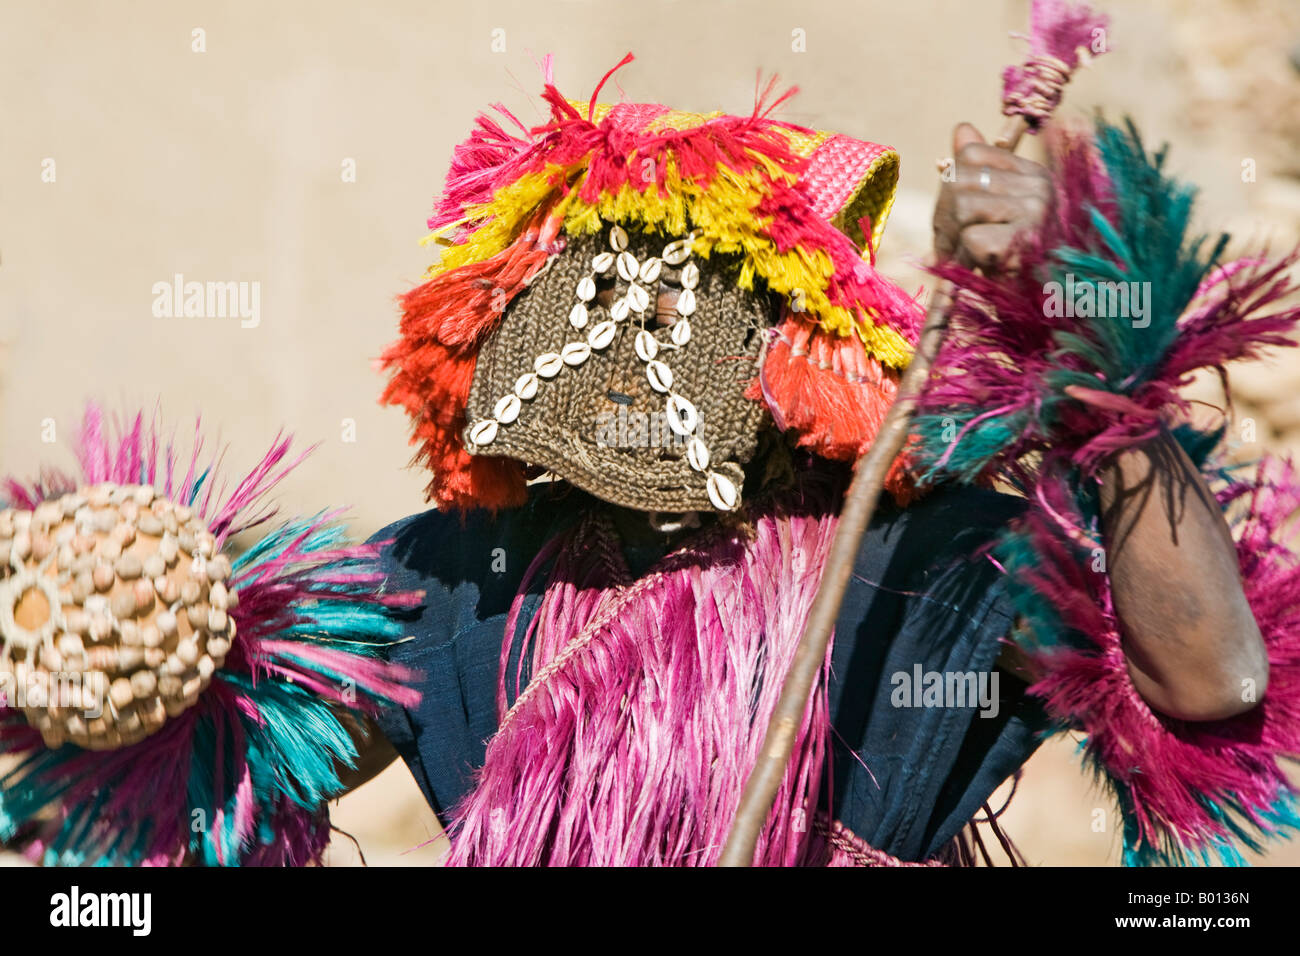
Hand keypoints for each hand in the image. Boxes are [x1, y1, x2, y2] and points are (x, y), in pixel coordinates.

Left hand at [932, 123, 1051, 274]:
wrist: (1057, 302)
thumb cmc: (1020, 261)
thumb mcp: (997, 213)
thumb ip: (979, 174)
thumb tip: (961, 130)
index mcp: (1032, 173)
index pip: (970, 154)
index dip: (950, 187)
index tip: (954, 220)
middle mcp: (1039, 185)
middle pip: (959, 180)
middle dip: (945, 219)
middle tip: (953, 247)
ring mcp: (1036, 211)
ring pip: (962, 208)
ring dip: (957, 241)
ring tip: (975, 258)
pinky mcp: (1026, 240)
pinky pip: (971, 239)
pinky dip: (969, 259)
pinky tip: (989, 268)